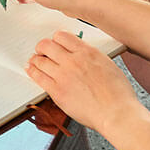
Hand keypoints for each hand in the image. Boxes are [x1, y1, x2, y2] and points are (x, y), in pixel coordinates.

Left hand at [24, 31, 146, 134]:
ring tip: (35, 61)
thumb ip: (91, 57)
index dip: (56, 39)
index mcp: (88, 52)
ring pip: (40, 60)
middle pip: (47, 45)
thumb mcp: (108, 65)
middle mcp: (73, 61)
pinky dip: (32, 71)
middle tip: (42, 51)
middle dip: (43, 47)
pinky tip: (31, 70)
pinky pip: (38, 77)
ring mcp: (63, 76)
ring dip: (36, 59)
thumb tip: (81, 55)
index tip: (55, 44)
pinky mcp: (57, 91)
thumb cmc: (118, 94)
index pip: (62, 36)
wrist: (116, 113)